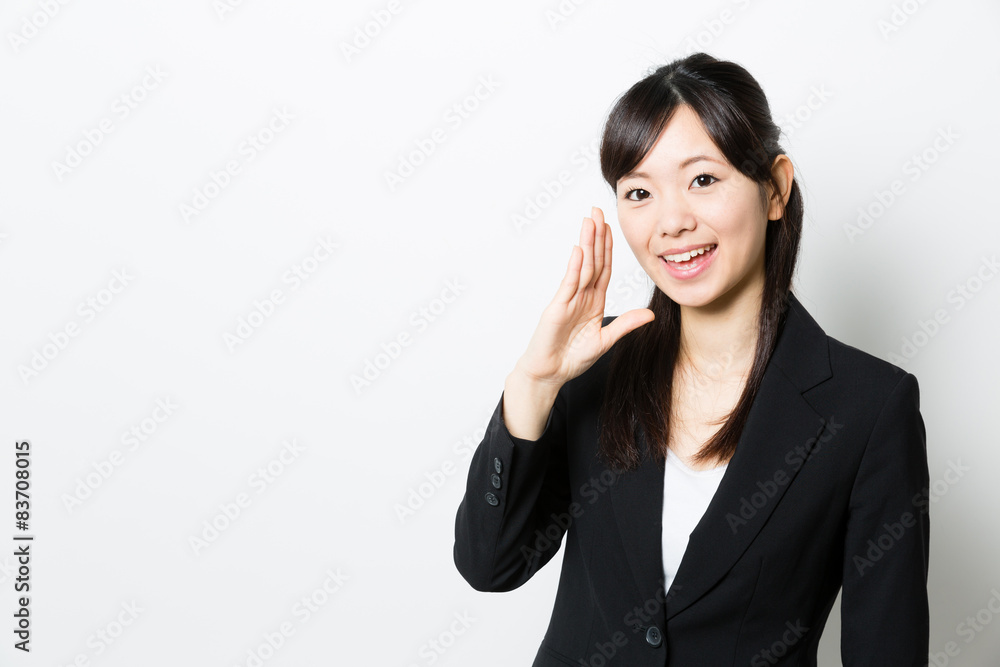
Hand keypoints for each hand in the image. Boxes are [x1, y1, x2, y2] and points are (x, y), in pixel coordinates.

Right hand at [515, 206, 654, 386]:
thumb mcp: (605, 341)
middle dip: (596, 235)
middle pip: (592, 260)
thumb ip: (625, 325)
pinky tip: (579, 249)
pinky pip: (569, 284)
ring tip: (590, 220)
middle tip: (598, 210)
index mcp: (593, 301)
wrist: (549, 373)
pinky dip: (575, 266)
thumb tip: (649, 315)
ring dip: (587, 243)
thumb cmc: (571, 358)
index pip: (603, 269)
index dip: (608, 247)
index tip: (611, 226)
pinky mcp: (557, 308)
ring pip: (582, 266)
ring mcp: (568, 300)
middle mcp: (580, 296)